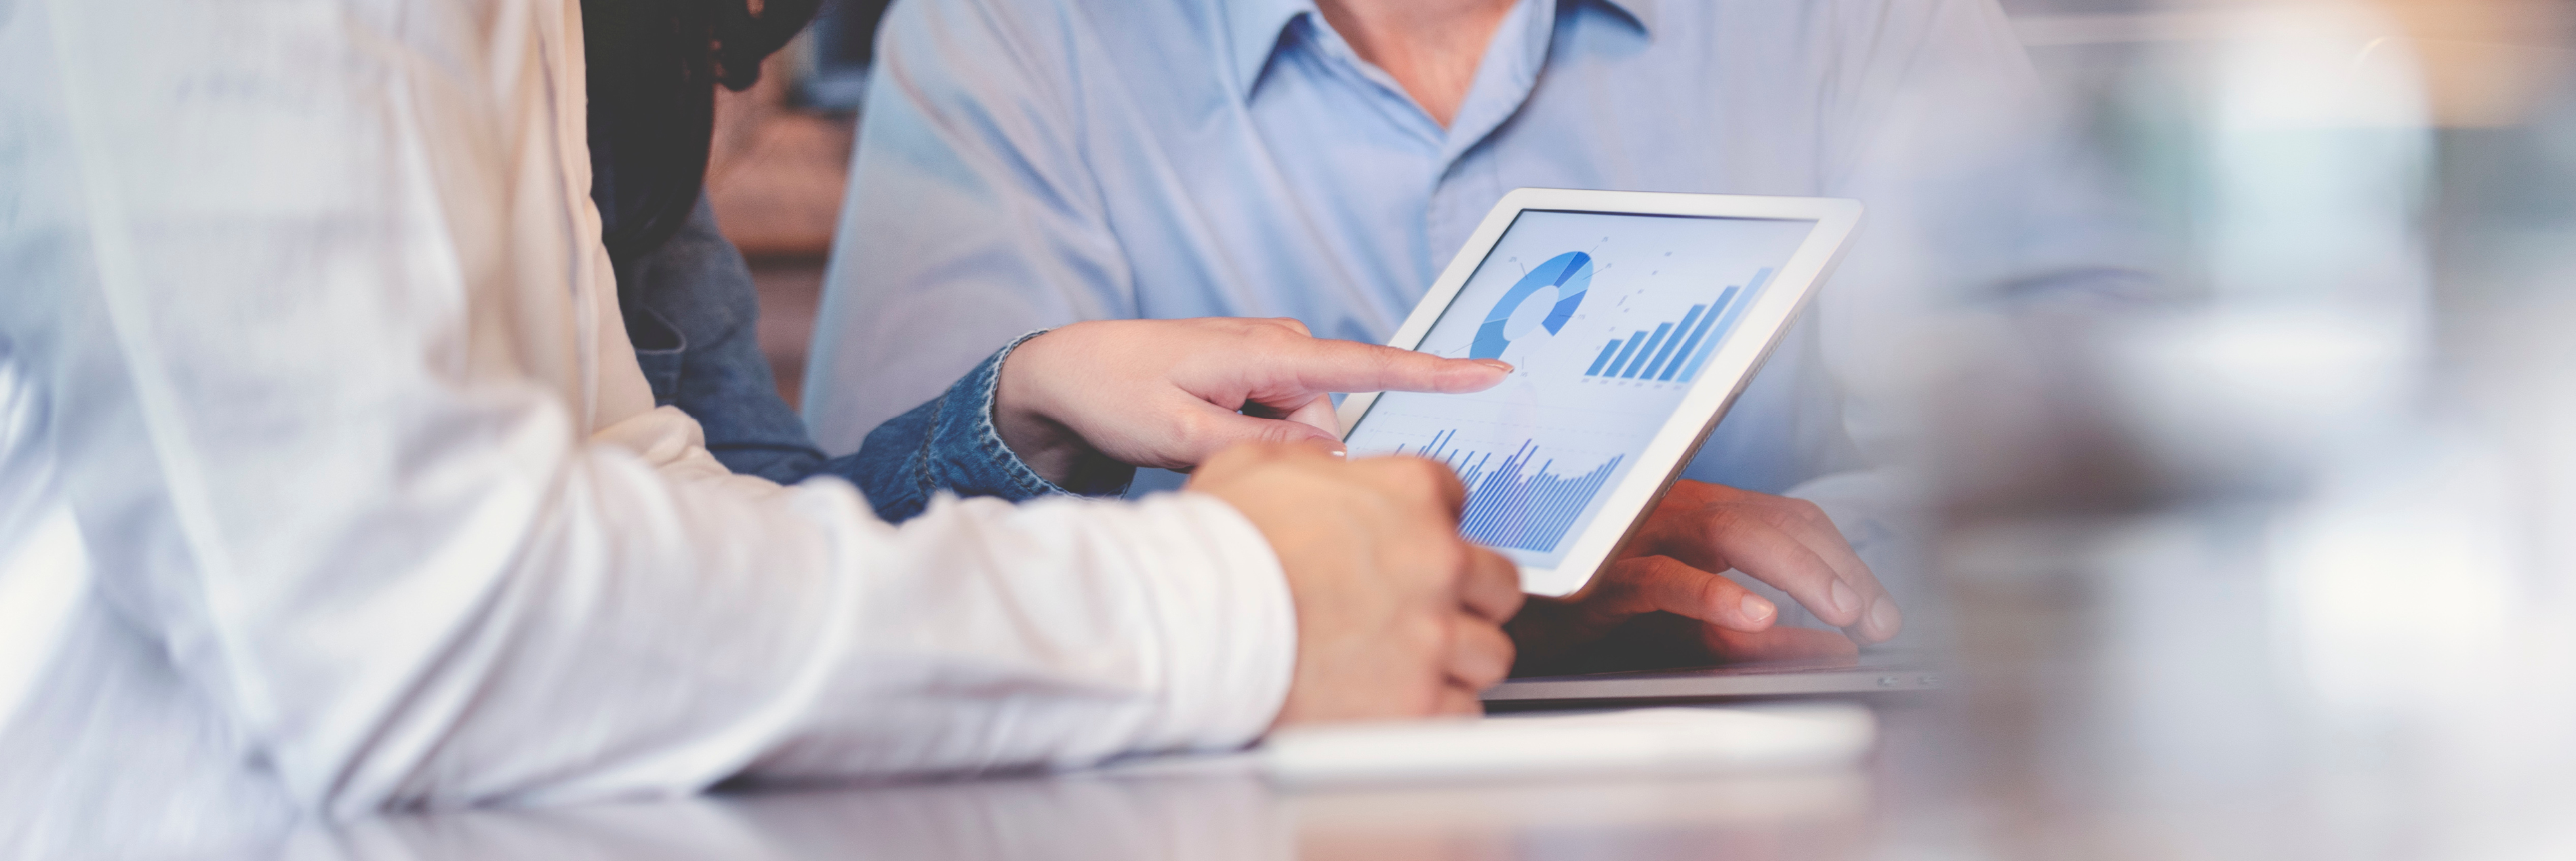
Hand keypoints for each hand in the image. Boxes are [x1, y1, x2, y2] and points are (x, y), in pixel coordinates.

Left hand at [994, 318, 1510, 483]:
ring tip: (1193, 442)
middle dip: (1287, 460)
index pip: (1369, 364)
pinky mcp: (1257, 376)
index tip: (1494, 372)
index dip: (1435, 373)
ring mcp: (1269, 359)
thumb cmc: (1116, 393)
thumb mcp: (1181, 436)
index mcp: (1268, 351)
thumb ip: (1261, 452)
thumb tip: (1332, 463)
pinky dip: (1253, 442)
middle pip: (1328, 429)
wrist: (1064, 370)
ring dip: (1263, 454)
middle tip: (1206, 457)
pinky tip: (1200, 434)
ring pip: (1306, 435)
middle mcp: (1281, 346)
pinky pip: (1283, 426)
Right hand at [1187, 443, 1523, 723]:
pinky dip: (1435, 710)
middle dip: (1466, 595)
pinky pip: (1462, 711)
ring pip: (1488, 651)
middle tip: (1425, 607)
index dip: (1428, 523)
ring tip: (1408, 660)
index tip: (1410, 543)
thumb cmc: (1216, 550)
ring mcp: (1433, 636)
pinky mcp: (1420, 703)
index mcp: (1407, 494)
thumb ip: (1309, 462)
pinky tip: (1397, 699)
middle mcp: (1435, 561)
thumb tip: (1323, 465)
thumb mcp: (1254, 465)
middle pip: (1496, 580)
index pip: (1456, 498)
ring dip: (1454, 657)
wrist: (1192, 626)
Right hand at [1507, 481, 1899, 673]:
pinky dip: (1716, 593)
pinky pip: (1666, 577)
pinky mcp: (1601, 572)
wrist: (1504, 616)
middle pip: (1772, 518)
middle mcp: (1669, 509)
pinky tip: (1757, 615)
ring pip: (1731, 531)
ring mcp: (1635, 534)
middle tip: (1875, 616)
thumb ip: (1757, 633)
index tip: (1880, 609)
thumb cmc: (1592, 617)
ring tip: (1839, 610)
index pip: (1789, 517)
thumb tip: (1831, 649)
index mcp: (1694, 511)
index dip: (1844, 558)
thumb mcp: (1690, 629)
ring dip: (1796, 571)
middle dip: (1836, 566)